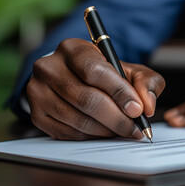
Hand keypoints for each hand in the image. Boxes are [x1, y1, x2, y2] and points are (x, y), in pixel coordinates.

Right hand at [27, 38, 164, 139]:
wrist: (76, 80)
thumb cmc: (105, 75)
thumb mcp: (130, 70)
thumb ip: (146, 82)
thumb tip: (147, 105)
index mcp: (72, 49)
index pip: (95, 72)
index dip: (119, 93)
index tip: (137, 109)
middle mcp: (49, 67)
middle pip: (86, 99)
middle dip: (117, 118)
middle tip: (135, 129)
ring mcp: (38, 92)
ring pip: (78, 120)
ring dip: (107, 130)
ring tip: (123, 130)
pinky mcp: (37, 114)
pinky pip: (69, 133)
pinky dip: (92, 137)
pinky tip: (105, 132)